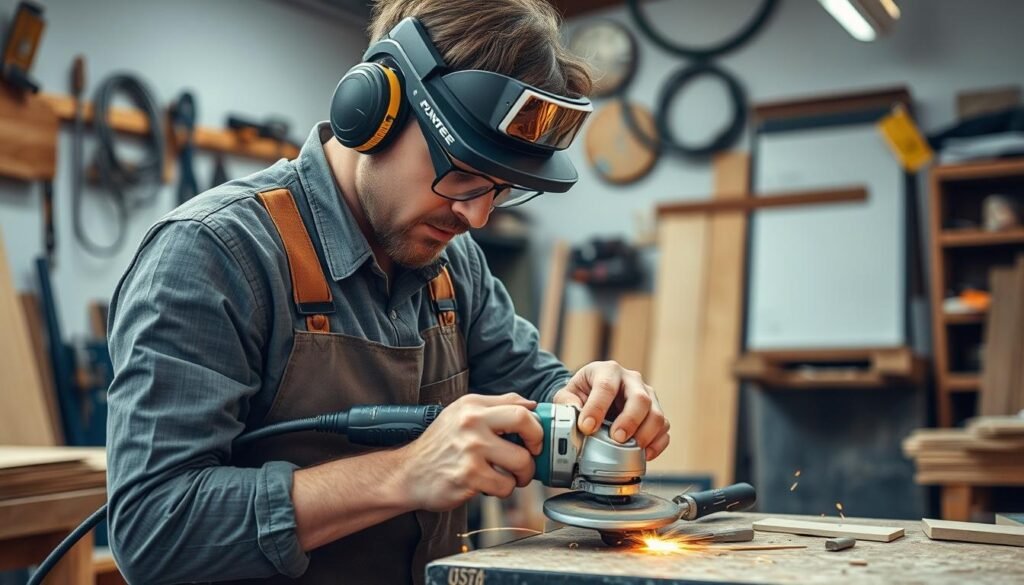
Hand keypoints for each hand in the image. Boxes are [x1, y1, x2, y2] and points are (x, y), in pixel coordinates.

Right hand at [397, 393, 543, 511]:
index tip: (534, 439)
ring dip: (520, 475)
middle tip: (530, 456)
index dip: (536, 425)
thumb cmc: (440, 446)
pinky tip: (489, 486)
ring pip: (521, 461)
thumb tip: (531, 406)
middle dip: (537, 444)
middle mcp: (472, 422)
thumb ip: (495, 407)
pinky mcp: (469, 475)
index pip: (520, 405)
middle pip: (526, 423)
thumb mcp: (461, 415)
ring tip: (506, 476)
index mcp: (472, 405)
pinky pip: (506, 485)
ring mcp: (471, 449)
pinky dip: (502, 490)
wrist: (408, 473)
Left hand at [551, 361, 669, 460]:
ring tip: (630, 449)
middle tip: (616, 439)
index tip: (587, 427)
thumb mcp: (567, 394)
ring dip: (645, 435)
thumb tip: (574, 420)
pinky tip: (644, 455)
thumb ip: (567, 405)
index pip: (606, 386)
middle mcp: (631, 380)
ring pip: (657, 415)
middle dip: (629, 421)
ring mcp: (647, 396)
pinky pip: (664, 429)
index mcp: (607, 371)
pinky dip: (656, 444)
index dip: (597, 408)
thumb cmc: (582, 394)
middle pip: (640, 398)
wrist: (594, 395)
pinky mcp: (655, 413)